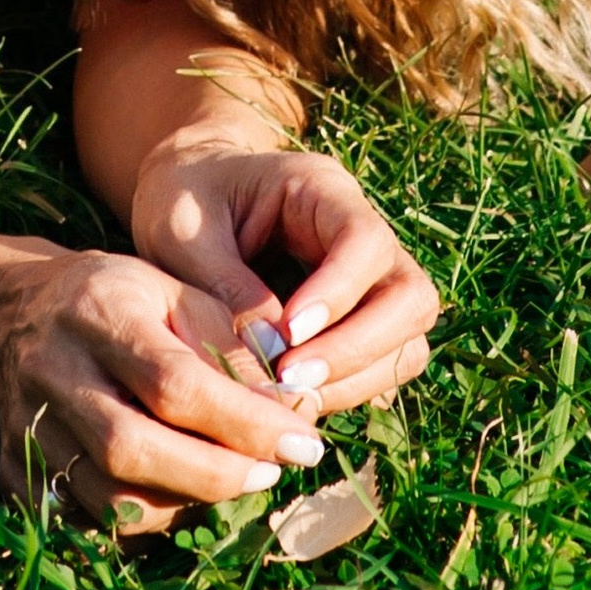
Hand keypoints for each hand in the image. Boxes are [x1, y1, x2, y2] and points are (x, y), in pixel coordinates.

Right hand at [0, 242, 335, 532]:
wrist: (15, 312)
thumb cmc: (118, 299)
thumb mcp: (177, 292)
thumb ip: (234, 345)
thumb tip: (295, 408)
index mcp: (99, 313)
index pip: (173, 382)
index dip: (244, 422)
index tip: (302, 443)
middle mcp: (53, 371)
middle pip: (131, 448)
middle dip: (215, 474)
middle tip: (269, 473)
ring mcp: (27, 426)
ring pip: (109, 499)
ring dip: (184, 505)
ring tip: (225, 481)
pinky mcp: (14, 470)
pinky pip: (85, 523)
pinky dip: (139, 522)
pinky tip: (173, 494)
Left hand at [128, 137, 438, 419]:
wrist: (184, 200)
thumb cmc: (181, 201)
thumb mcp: (183, 232)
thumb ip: (225, 286)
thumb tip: (269, 353)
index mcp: (322, 190)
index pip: (365, 241)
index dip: (338, 294)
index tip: (287, 333)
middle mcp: (362, 235)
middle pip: (410, 297)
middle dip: (357, 348)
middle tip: (289, 378)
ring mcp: (372, 282)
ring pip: (407, 340)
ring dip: (356, 379)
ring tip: (286, 396)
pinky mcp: (363, 324)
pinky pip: (385, 368)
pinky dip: (350, 392)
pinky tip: (295, 399)